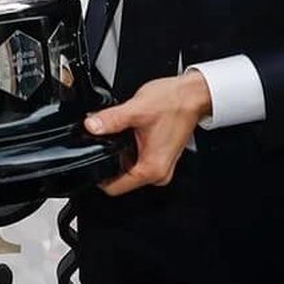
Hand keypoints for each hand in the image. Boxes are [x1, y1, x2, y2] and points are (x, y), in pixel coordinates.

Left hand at [83, 70, 212, 196]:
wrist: (192, 95)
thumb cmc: (174, 102)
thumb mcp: (136, 109)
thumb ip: (111, 119)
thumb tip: (91, 126)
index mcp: (151, 169)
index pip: (114, 188)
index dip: (98, 174)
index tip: (91, 157)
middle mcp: (158, 173)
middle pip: (120, 178)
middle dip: (111, 158)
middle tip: (111, 137)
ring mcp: (160, 167)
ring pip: (127, 168)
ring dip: (121, 151)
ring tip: (126, 131)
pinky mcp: (160, 158)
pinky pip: (136, 160)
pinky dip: (130, 148)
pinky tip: (133, 132)